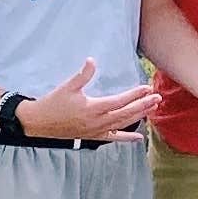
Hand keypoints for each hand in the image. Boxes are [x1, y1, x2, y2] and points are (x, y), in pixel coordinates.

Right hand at [20, 58, 166, 138]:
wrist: (39, 123)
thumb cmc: (53, 103)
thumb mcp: (67, 87)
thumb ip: (82, 75)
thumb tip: (92, 60)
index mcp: (93, 108)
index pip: (119, 101)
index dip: (134, 95)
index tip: (147, 88)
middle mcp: (98, 122)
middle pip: (126, 114)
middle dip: (143, 106)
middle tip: (158, 98)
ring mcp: (97, 131)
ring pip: (123, 125)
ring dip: (139, 117)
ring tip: (153, 109)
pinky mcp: (93, 137)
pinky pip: (113, 138)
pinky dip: (127, 137)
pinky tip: (139, 137)